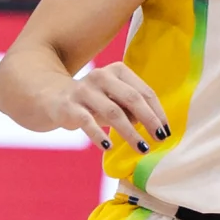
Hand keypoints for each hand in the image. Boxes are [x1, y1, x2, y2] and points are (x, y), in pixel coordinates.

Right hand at [51, 60, 168, 154]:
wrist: (53, 97)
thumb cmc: (94, 101)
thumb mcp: (115, 101)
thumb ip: (133, 109)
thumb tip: (154, 127)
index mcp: (118, 71)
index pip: (144, 91)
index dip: (157, 112)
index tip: (166, 131)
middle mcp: (102, 76)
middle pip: (132, 99)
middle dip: (149, 120)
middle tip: (159, 139)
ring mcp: (84, 90)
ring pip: (113, 112)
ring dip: (130, 132)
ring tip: (142, 148)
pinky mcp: (69, 106)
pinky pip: (87, 122)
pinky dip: (99, 136)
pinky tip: (109, 147)